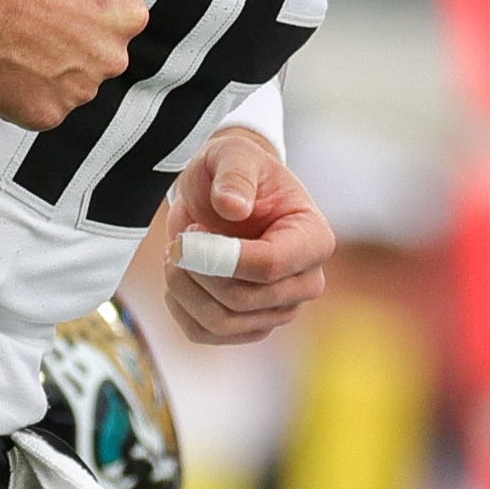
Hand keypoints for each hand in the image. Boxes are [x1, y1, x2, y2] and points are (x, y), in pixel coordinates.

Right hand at [0, 0, 144, 127]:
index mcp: (124, 15)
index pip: (117, 21)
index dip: (85, 10)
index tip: (62, 4)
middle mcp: (108, 56)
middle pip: (95, 55)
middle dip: (70, 42)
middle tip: (36, 22)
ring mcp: (75, 89)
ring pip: (68, 84)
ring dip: (48, 69)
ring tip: (17, 40)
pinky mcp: (43, 113)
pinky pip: (38, 109)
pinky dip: (23, 94)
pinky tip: (7, 64)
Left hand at [157, 127, 334, 344]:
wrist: (223, 196)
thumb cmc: (234, 172)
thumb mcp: (232, 155)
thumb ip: (235, 174)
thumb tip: (233, 207)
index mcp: (313, 238)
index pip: (270, 266)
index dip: (221, 256)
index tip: (190, 231)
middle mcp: (305, 282)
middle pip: (243, 298)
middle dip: (197, 268)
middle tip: (179, 238)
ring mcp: (278, 310)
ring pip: (221, 321)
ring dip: (183, 287)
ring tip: (176, 252)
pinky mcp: (248, 327)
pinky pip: (204, 333)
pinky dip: (180, 306)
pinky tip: (179, 276)